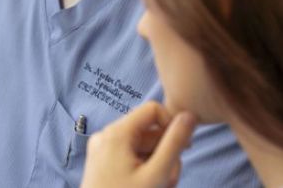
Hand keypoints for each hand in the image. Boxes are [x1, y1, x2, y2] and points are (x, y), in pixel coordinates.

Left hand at [80, 101, 196, 187]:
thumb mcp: (156, 174)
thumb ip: (174, 143)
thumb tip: (189, 115)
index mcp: (117, 132)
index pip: (152, 109)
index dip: (171, 124)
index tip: (184, 147)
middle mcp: (106, 134)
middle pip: (147, 130)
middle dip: (164, 153)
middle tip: (170, 180)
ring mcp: (101, 147)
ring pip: (140, 145)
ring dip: (156, 163)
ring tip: (160, 187)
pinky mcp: (100, 160)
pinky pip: (128, 155)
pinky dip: (142, 167)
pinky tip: (148, 187)